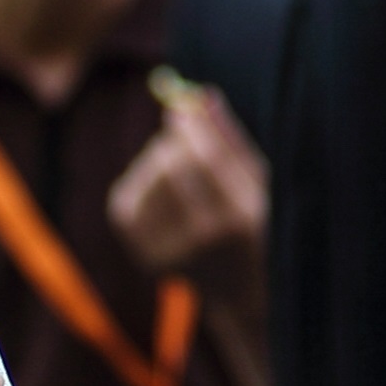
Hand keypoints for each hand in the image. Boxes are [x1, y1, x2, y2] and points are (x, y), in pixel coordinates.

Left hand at [110, 86, 265, 274]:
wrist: (242, 291)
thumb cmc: (256, 223)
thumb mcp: (259, 181)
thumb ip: (231, 139)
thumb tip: (199, 94)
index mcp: (244, 217)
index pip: (209, 159)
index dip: (192, 126)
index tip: (182, 106)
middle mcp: (206, 238)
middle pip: (172, 166)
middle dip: (174, 141)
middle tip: (181, 135)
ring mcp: (171, 252)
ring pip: (148, 177)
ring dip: (158, 161)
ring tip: (180, 172)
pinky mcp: (144, 255)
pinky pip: (126, 199)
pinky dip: (139, 185)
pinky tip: (160, 192)